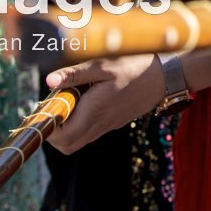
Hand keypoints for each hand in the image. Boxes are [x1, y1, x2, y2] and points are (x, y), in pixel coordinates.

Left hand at [44, 54, 164, 153]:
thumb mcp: (103, 65)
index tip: (44, 108)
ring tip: (67, 102)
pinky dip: (79, 124)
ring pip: (79, 141)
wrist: (166, 75)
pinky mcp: (115, 121)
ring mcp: (109, 125)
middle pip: (67, 145)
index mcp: (95, 112)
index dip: (48, 128)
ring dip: (66, 129)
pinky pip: (91, 132)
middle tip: (53, 107)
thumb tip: (49, 82)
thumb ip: (75, 74)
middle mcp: (101, 124)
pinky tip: (84, 100)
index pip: (62, 137)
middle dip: (53, 133)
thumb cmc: (134, 66)